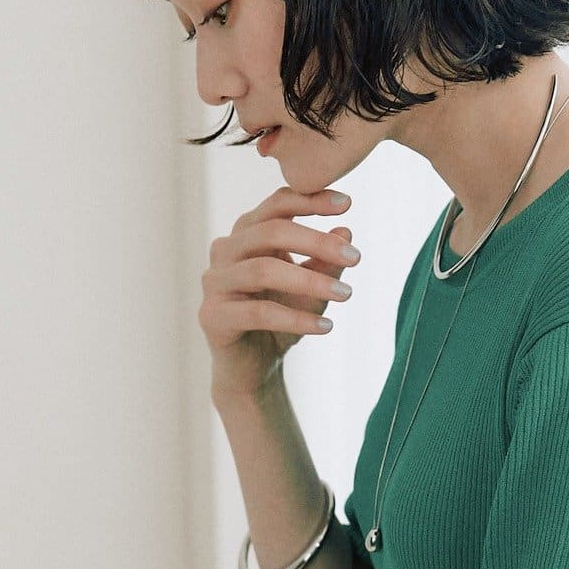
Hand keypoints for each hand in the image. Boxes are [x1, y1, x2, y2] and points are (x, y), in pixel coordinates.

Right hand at [201, 186, 359, 402]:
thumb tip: (346, 229)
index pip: (276, 204)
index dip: (311, 200)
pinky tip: (326, 327)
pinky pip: (259, 312)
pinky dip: (296, 319)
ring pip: (264, 270)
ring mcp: (214, 282)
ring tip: (346, 294)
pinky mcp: (212, 316)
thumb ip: (325, 261)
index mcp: (246, 234)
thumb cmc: (282, 320)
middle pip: (271, 231)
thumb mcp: (312, 289)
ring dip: (310, 281)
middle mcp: (225, 251)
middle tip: (355, 257)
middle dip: (317, 241)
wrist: (255, 368)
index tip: (348, 204)